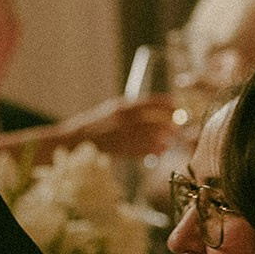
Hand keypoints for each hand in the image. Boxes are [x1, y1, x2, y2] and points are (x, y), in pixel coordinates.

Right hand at [52, 94, 179, 157]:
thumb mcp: (113, 110)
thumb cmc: (97, 124)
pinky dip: (153, 150)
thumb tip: (156, 110)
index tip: (176, 106)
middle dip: (169, 124)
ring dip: (163, 139)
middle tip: (177, 127)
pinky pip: (142, 150)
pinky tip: (160, 151)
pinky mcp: (120, 149)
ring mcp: (122, 135)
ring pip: (151, 137)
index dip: (166, 104)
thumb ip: (132, 110)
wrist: (76, 140)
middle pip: (154, 120)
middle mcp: (123, 119)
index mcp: (121, 106)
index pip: (149, 102)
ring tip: (169, 141)